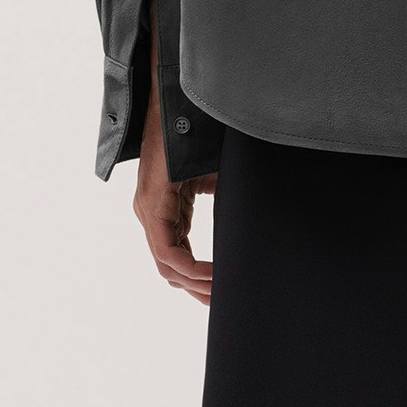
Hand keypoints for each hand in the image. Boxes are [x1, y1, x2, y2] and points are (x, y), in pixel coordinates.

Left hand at [133, 66, 214, 302]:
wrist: (180, 100)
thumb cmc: (201, 134)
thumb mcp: (219, 178)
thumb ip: (230, 203)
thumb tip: (258, 221)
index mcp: (167, 211)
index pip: (179, 258)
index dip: (201, 280)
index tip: (226, 293)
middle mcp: (152, 215)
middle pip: (171, 270)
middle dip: (199, 291)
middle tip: (226, 306)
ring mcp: (148, 211)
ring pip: (167, 265)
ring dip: (195, 284)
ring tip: (223, 295)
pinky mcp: (152, 205)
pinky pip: (166, 251)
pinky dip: (189, 267)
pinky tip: (213, 275)